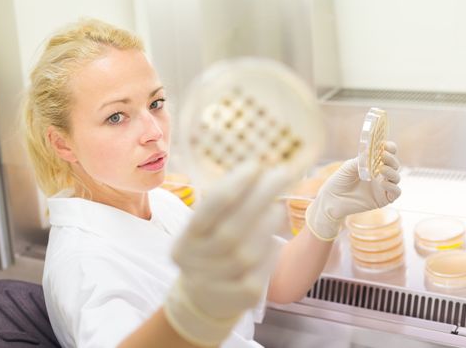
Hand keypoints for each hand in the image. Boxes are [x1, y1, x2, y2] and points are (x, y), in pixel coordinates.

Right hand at [164, 163, 289, 346]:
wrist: (204, 299)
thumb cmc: (209, 251)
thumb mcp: (205, 230)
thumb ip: (224, 206)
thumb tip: (257, 173)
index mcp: (184, 242)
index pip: (209, 210)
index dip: (234, 185)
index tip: (255, 165)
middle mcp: (196, 264)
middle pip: (231, 230)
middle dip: (259, 198)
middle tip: (281, 175)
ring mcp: (217, 284)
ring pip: (247, 252)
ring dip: (267, 224)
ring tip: (277, 207)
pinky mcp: (241, 299)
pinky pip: (262, 272)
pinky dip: (271, 252)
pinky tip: (273, 240)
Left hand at [306, 141, 401, 240]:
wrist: (332, 200)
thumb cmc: (340, 181)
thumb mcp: (348, 167)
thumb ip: (360, 160)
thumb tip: (370, 150)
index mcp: (374, 164)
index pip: (388, 153)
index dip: (390, 148)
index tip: (386, 145)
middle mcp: (381, 174)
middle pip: (394, 164)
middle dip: (391, 159)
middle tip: (384, 155)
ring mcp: (383, 187)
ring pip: (396, 177)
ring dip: (391, 172)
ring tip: (382, 169)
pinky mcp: (384, 199)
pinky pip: (395, 192)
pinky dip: (392, 187)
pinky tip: (382, 183)